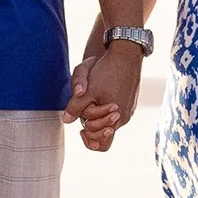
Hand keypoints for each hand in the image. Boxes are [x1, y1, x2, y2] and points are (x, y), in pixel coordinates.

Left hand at [65, 33, 141, 151]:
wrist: (126, 53)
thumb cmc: (105, 71)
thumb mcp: (86, 90)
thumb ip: (75, 107)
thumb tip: (66, 120)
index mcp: (115, 118)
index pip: (102, 143)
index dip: (89, 139)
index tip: (81, 129)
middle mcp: (124, 117)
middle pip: (106, 135)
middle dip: (93, 128)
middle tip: (83, 120)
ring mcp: (129, 109)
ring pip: (111, 122)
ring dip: (98, 117)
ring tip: (90, 105)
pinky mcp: (131, 101)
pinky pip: (117, 113)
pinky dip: (106, 110)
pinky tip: (100, 97)